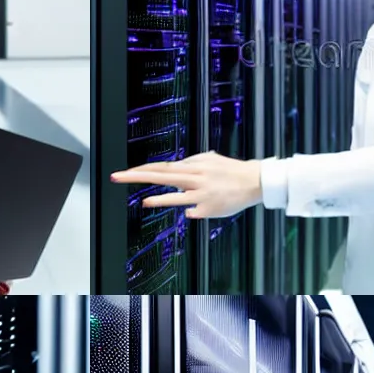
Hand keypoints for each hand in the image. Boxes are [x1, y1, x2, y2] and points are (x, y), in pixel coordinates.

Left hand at [110, 151, 264, 219]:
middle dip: (138, 176)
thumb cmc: (230, 171)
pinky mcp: (210, 207)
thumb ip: (190, 164)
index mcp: (192, 166)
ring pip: (178, 194)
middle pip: (162, 175)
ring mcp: (202, 192)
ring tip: (146, 202)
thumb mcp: (209, 160)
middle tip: (119, 177)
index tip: (124, 172)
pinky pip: (196, 209)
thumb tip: (174, 168)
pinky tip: (189, 212)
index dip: (141, 170)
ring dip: (162, 198)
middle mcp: (195, 177)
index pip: (161, 167)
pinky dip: (191, 210)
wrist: (254, 180)